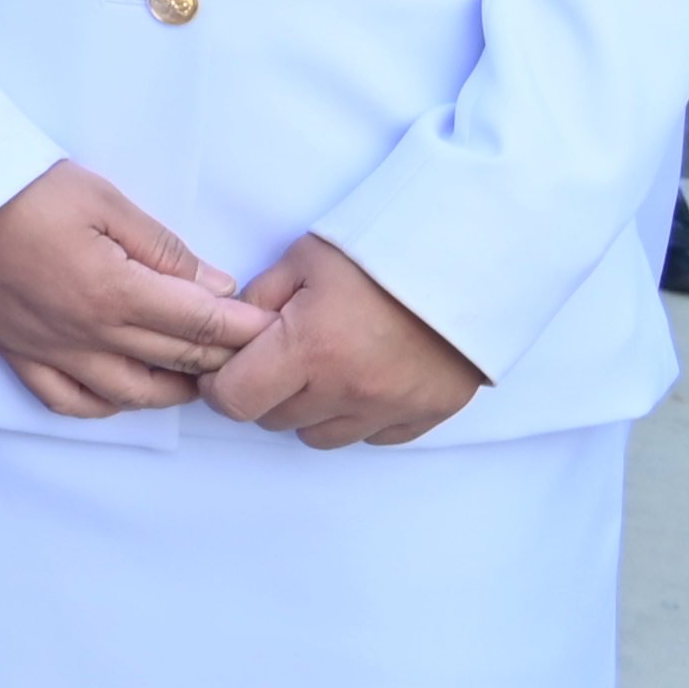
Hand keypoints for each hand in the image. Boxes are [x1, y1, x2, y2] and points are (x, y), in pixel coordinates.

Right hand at [0, 159, 278, 417]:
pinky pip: (70, 401)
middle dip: (222, 357)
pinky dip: (107, 404)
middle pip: (175, 361)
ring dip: (175, 389)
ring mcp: (49, 350)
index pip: (199, 324)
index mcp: (113, 291)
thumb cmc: (22, 188)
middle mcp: (85, 334)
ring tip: (199, 373)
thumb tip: (216, 287)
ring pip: (131, 393)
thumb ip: (164, 250)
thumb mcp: (104, 201)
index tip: (271, 328)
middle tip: (251, 350)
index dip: (243, 329)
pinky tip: (127, 391)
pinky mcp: (18, 353)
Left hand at [208, 236, 485, 450]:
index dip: (221, 385)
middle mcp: (348, 389)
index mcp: (310, 348)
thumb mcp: (304, 259)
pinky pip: (371, 437)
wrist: (467, 259)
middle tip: (282, 355)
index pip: (235, 400)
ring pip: (320, 436)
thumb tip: (229, 334)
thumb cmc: (381, 251)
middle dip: (265, 391)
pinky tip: (366, 376)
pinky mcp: (426, 415)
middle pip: (274, 419)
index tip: (227, 366)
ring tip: (327, 365)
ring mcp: (390, 408)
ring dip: (311, 409)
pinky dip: (359, 416)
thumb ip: (258, 301)